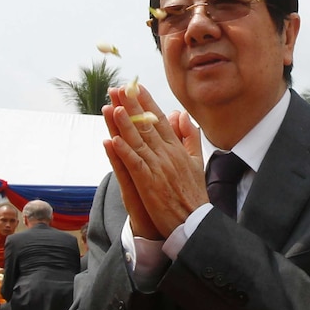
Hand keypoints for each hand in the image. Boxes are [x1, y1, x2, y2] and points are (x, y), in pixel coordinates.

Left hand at [103, 83, 206, 237]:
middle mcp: (168, 155)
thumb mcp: (197, 161)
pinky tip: (113, 140)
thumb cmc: (194, 195)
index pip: (160, 120)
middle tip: (118, 88)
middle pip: (146, 126)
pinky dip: (124, 152)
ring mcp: (158, 168)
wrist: (195, 222)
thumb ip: (190, 138)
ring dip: (125, 124)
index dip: (147, 102)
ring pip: (138, 142)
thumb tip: (183, 116)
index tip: (136, 87)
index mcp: (177, 149)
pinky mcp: (149, 183)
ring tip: (113, 106)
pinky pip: (134, 164)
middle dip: (131, 106)